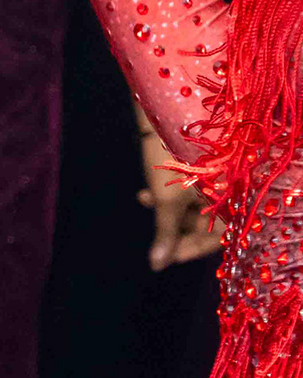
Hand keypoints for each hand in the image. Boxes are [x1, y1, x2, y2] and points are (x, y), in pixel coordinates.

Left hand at [140, 126, 223, 269]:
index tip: (165, 258)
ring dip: (168, 210)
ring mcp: (217, 180)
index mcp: (232, 203)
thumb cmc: (173, 159)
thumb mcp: (167, 201)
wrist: (168, 112)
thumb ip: (165, 234)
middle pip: (205, 224)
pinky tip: (145, 193)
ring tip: (148, 200)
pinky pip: (187, 191)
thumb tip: (157, 265)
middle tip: (152, 233)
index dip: (191, 251)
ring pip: (194, 207)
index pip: (218, 240)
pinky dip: (167, 194)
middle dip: (175, 229)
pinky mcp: (203, 168)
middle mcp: (230, 193)